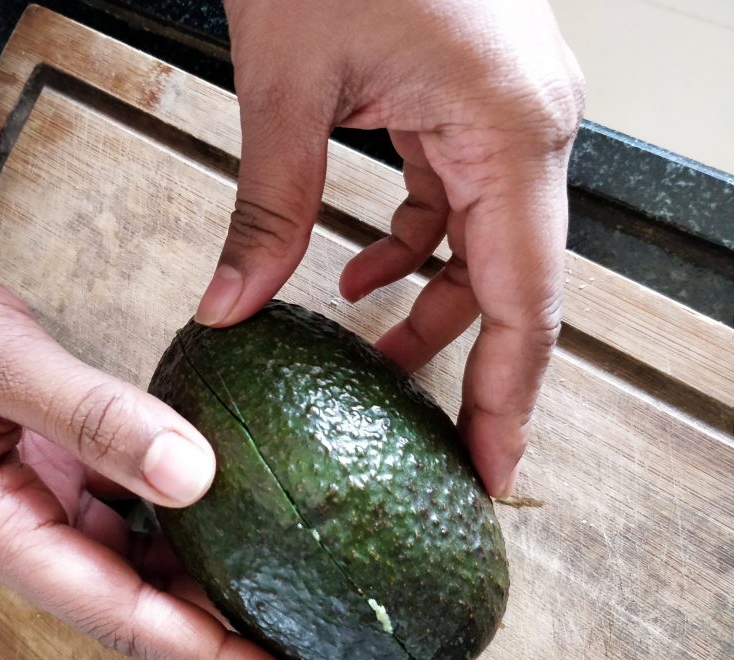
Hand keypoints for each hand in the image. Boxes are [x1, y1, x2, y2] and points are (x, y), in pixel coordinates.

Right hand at [0, 232, 311, 659]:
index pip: (120, 614)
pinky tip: (215, 503)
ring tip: (277, 583)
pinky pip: (114, 505)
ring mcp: (24, 497)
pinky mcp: (36, 463)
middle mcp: (12, 526)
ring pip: (127, 558)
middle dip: (217, 631)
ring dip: (196, 576)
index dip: (210, 653)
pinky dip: (166, 515)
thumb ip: (89, 415)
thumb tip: (194, 474)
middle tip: (306, 644)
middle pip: (132, 602)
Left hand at [201, 0, 584, 496]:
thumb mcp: (286, 87)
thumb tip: (232, 307)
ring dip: (427, 303)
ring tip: (371, 355)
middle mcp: (528, 124)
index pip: (527, 299)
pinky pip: (453, 201)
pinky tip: (356, 273)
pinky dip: (408, 245)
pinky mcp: (468, 102)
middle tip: (438, 445)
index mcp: (511, 126)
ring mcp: (505, 112)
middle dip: (469, 364)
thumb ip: (267, 209)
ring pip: (482, 246)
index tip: (495, 471)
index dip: (511, 398)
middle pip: (516, 282)